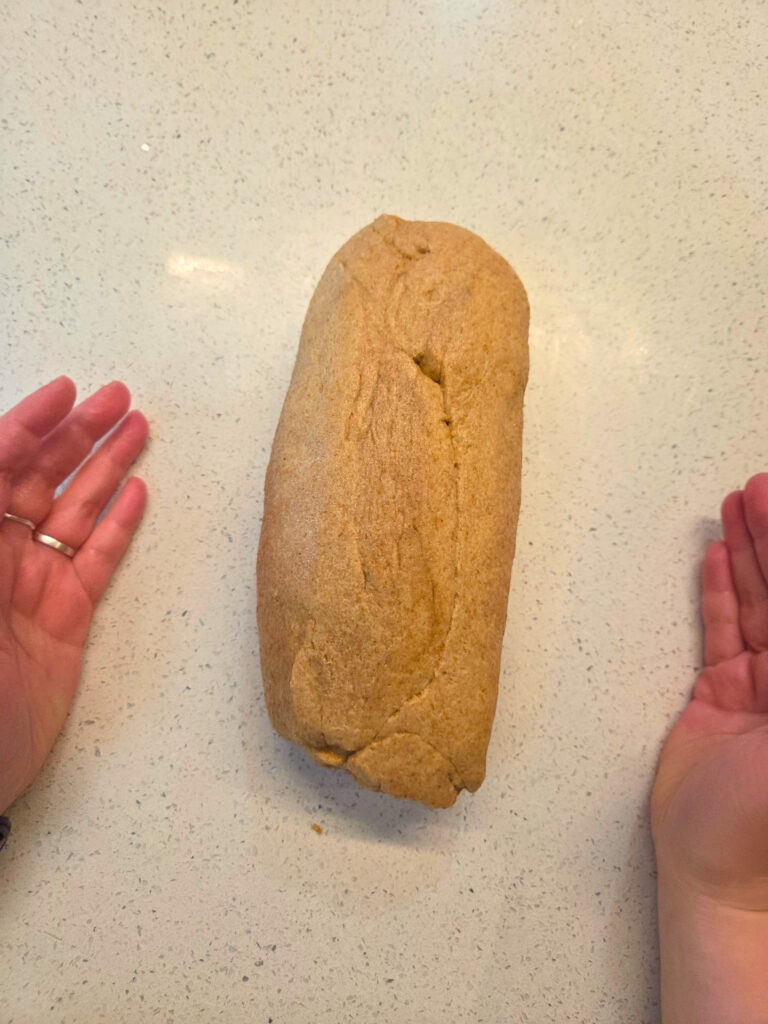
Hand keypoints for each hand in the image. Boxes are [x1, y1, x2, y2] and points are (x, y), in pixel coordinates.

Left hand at [0, 377, 147, 811]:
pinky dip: (118, 527)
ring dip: (105, 469)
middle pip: (38, 479)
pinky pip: (96, 561)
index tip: (65, 392)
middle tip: (119, 398)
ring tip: (140, 429)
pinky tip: (137, 494)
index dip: (28, 424)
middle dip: (77, 435)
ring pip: (73, 512)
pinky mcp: (65, 618)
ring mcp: (31, 584)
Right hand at [652, 475, 767, 1021]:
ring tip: (736, 505)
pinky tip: (715, 558)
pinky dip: (716, 594)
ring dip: (747, 554)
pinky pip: (720, 632)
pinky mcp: (719, 696)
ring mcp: (760, 685)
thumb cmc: (767, 816)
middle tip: (760, 486)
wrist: (717, 869)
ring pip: (755, 604)